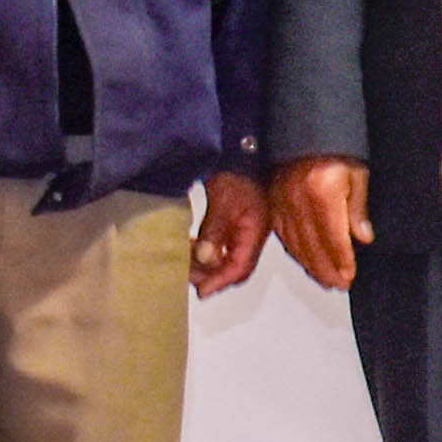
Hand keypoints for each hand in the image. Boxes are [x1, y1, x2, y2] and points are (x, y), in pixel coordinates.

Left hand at [191, 170, 268, 297]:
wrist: (242, 150)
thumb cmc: (239, 170)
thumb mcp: (223, 201)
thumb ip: (214, 232)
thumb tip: (205, 258)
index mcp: (255, 231)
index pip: (240, 267)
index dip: (220, 281)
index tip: (202, 291)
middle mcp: (252, 235)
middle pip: (233, 267)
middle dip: (211, 275)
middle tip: (188, 275)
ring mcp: (243, 230)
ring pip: (225, 258)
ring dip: (206, 263)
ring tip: (186, 260)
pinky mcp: (234, 223)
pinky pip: (221, 246)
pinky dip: (206, 251)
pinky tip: (192, 247)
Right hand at [271, 155, 371, 290]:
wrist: (304, 126)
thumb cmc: (333, 145)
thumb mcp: (357, 171)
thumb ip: (358, 207)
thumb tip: (363, 237)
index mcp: (322, 193)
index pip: (334, 239)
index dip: (343, 262)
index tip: (350, 276)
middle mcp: (298, 201)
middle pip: (313, 248)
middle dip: (328, 271)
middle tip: (339, 284)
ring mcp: (282, 203)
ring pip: (296, 245)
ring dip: (312, 266)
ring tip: (325, 279)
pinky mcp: (273, 202)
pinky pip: (284, 235)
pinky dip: (295, 252)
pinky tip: (305, 260)